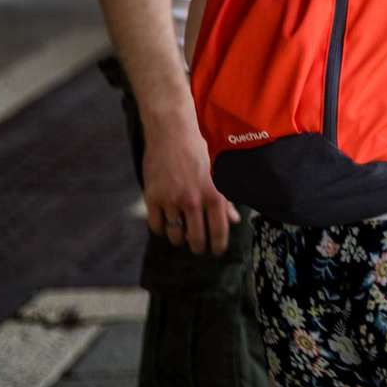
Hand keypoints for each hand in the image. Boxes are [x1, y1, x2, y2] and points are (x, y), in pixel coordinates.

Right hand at [140, 103, 238, 254]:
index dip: (218, 245)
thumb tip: (234, 219)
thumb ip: (225, 199)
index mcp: (213, 194)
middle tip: (198, 248)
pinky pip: (156, 225)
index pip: (219, 230)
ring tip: (181, 238)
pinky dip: (161, 229)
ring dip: (179, 240)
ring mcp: (171, 201)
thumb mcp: (216, 173)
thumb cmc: (196, 150)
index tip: (217, 252)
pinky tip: (165, 225)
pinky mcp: (152, 198)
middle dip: (198, 247)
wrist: (171, 133)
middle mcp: (193, 201)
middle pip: (195, 238)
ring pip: (174, 234)